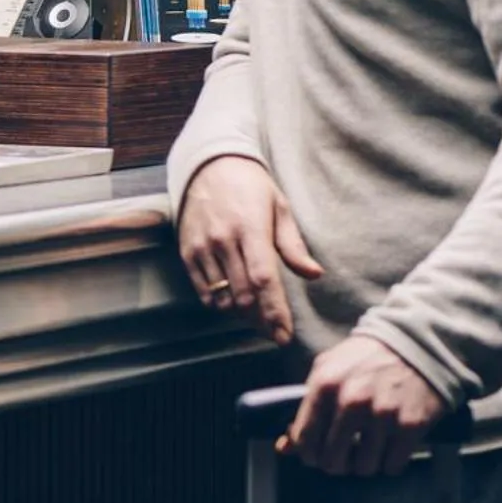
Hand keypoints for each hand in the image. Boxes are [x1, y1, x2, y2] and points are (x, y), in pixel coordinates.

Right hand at [177, 155, 322, 343]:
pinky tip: (233, 300)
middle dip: (261, 320)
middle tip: (274, 329)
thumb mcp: (279, 207)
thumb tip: (314, 274)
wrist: (208, 166)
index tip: (284, 336)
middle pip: (244, 296)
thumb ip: (293, 245)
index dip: (275, 312)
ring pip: (222, 298)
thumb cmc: (250, 187)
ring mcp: (201, 247)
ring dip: (241, 313)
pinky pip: (203, 291)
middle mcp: (223, 240)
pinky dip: (219, 303)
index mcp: (251, 228)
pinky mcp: (187, 252)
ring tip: (255, 313)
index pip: (264, 279)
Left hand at [284, 335, 446, 476]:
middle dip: (336, 464)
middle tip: (343, 456)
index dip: (307, 454)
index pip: (305, 438)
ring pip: (364, 468)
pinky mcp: (411, 425)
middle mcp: (352, 400)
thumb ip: (305, 408)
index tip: (314, 456)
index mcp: (325, 384)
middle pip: (333, 460)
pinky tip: (388, 447)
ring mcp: (382, 414)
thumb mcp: (327, 369)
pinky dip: (389, 463)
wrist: (414, 344)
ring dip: (364, 464)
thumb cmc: (364, 359)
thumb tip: (284, 448)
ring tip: (367, 448)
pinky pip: (392, 465)